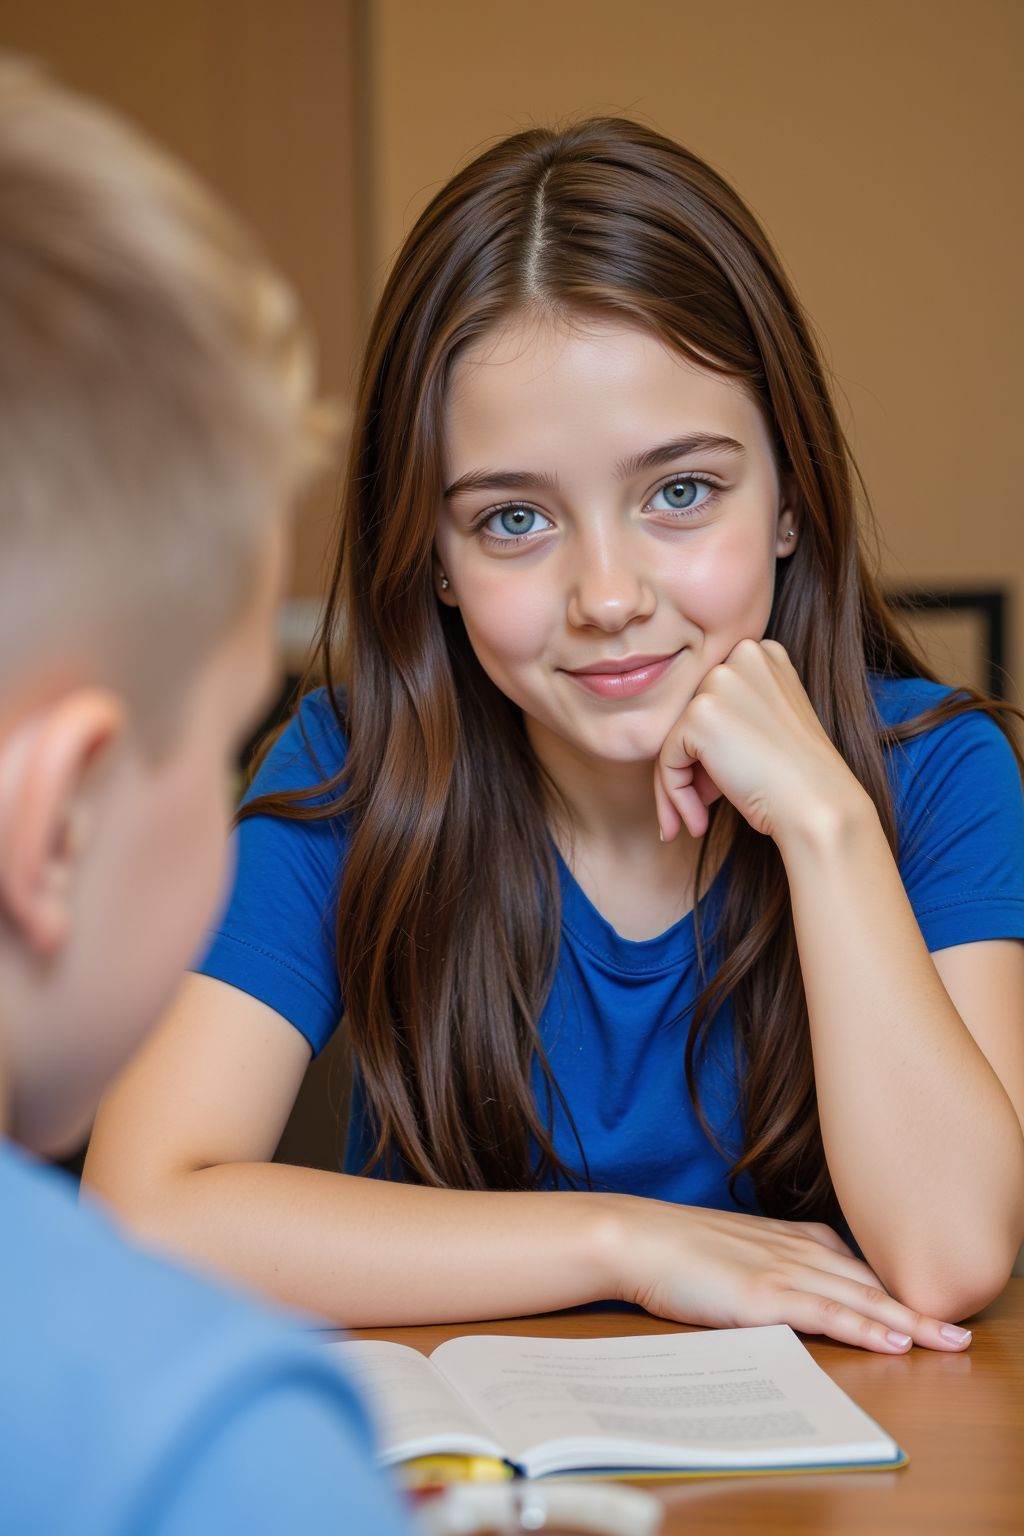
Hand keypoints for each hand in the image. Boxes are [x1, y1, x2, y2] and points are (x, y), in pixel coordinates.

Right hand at [613, 1200, 972, 1353]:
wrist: (636, 1237)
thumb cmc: (675, 1248)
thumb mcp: (734, 1249)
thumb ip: (769, 1263)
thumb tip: (792, 1288)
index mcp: (789, 1238)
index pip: (855, 1266)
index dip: (893, 1288)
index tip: (927, 1305)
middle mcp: (795, 1250)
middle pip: (869, 1282)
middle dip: (918, 1306)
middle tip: (960, 1328)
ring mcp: (782, 1271)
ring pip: (860, 1299)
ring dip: (909, 1322)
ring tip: (948, 1340)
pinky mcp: (764, 1296)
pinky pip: (827, 1315)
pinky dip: (866, 1329)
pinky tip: (894, 1341)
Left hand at [653, 637, 864, 843]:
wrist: (819, 805)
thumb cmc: (798, 778)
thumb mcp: (767, 729)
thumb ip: (729, 720)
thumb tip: (682, 747)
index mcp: (763, 655)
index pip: (714, 700)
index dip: (713, 746)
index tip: (722, 784)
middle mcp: (742, 656)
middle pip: (691, 718)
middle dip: (694, 766)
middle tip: (706, 806)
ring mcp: (720, 681)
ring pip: (673, 739)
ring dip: (679, 787)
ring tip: (696, 820)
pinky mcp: (700, 713)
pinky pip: (667, 761)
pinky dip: (675, 796)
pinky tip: (699, 823)